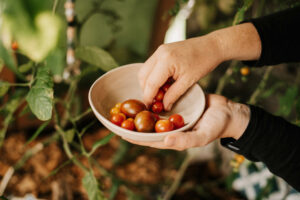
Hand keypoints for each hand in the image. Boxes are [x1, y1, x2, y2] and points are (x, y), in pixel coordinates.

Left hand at [122, 94, 249, 150]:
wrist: (228, 111)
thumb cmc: (217, 126)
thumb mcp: (202, 135)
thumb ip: (184, 140)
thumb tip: (164, 141)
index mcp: (172, 139)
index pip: (147, 140)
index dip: (132, 136)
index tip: (118, 130)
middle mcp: (169, 130)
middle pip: (146, 128)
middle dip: (132, 122)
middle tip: (118, 113)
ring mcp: (172, 118)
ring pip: (152, 115)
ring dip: (140, 110)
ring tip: (127, 102)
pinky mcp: (176, 107)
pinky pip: (160, 104)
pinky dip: (152, 100)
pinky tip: (145, 92)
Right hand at [139, 23, 260, 109]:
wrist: (212, 45)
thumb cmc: (203, 62)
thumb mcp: (188, 82)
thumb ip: (173, 95)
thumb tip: (164, 106)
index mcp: (166, 61)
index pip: (150, 83)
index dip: (148, 97)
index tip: (149, 108)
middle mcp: (159, 53)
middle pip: (143, 76)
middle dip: (146, 90)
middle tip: (155, 101)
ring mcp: (160, 50)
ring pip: (145, 70)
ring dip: (149, 83)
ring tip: (162, 92)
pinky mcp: (162, 50)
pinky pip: (151, 65)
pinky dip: (154, 76)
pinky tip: (164, 83)